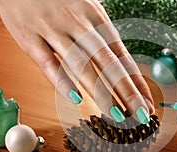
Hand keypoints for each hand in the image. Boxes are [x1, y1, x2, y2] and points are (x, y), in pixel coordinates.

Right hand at [0, 0, 153, 122]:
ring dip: (101, 93)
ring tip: (116, 115)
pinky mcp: (30, 38)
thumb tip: (121, 60)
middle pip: (108, 63)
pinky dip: (62, 81)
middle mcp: (79, 25)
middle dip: (127, 92)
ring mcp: (54, 31)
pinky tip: (76, 98)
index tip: (147, 102)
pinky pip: (48, 62)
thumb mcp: (87, 8)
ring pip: (81, 66)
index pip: (122, 56)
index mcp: (97, 19)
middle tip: (140, 115)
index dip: (136, 82)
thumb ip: (102, 35)